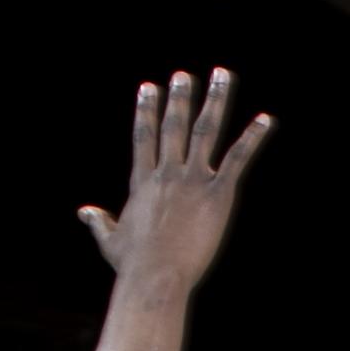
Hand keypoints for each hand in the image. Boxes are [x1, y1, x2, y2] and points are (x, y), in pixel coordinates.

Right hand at [83, 66, 276, 293]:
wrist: (155, 275)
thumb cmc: (133, 265)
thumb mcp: (110, 240)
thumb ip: (99, 221)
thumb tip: (84, 212)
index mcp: (143, 181)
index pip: (144, 136)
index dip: (146, 110)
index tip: (149, 87)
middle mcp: (167, 173)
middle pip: (173, 127)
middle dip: (179, 99)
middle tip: (184, 76)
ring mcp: (192, 181)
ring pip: (205, 131)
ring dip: (215, 101)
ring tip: (222, 75)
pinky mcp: (217, 194)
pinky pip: (238, 159)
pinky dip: (252, 137)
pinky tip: (265, 119)